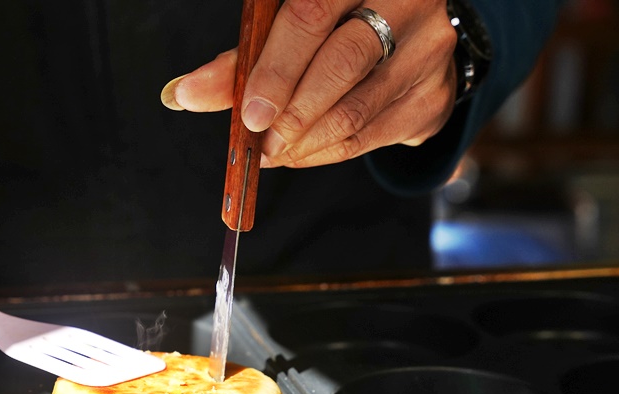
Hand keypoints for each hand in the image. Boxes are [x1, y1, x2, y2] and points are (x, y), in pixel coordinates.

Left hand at [161, 0, 456, 168]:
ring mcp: (428, 53)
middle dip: (291, 114)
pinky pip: (371, 138)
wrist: (410, 36)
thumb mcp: (293, 22)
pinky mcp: (434, 98)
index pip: (313, 16)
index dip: (275, 70)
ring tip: (272, 152)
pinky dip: (326, 153)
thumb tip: (184, 93)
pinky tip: (299, 154)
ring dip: (304, 143)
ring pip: (357, 111)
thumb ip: (244, 57)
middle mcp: (408, 5)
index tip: (247, 112)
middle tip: (259, 142)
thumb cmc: (339, 22)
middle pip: (342, 65)